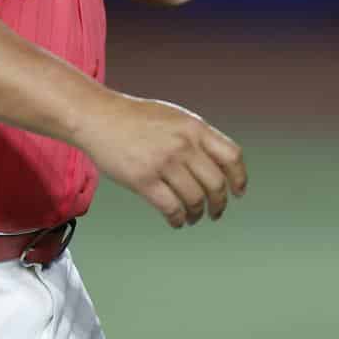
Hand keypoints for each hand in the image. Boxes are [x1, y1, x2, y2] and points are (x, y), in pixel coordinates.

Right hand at [72, 91, 246, 227]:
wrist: (98, 117)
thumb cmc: (135, 118)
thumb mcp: (175, 117)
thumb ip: (197, 136)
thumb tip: (218, 162)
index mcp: (194, 127)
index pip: (231, 156)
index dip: (239, 178)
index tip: (238, 192)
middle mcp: (183, 144)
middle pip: (216, 183)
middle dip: (219, 203)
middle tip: (216, 212)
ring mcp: (163, 162)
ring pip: (195, 199)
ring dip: (197, 214)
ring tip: (192, 217)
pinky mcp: (143, 180)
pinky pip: (170, 208)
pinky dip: (178, 220)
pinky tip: (176, 221)